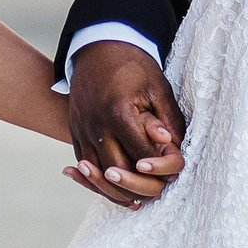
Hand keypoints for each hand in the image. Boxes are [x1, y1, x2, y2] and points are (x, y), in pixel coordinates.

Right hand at [65, 41, 186, 208]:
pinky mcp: (74, 130)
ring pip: (96, 172)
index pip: (141, 152)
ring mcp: (81, 128)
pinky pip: (85, 162)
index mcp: (118, 111)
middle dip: (139, 185)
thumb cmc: (133, 66)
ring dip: (115, 189)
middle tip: (159, 192)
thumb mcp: (157, 86)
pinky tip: (112, 188)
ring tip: (136, 199)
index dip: (159, 166)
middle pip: (116, 169)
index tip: (173, 172)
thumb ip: (166, 118)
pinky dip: (96, 179)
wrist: (96, 48)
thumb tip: (171, 146)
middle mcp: (96, 123)